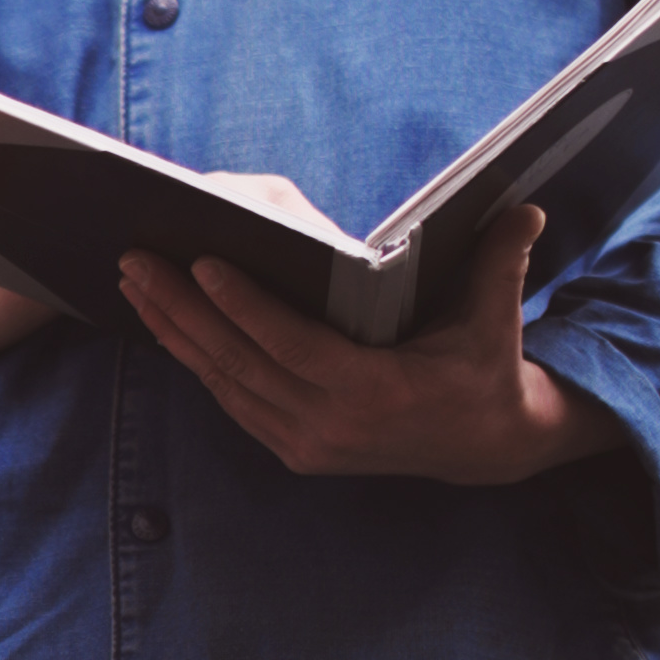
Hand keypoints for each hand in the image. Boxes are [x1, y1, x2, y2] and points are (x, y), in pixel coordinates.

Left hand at [116, 203, 621, 484]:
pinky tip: (163, 320)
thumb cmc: (483, 367)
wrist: (486, 447)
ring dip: (174, 331)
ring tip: (134, 280)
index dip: (246, 307)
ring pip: (225, 383)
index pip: (295, 347)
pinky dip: (194, 359)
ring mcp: (308, 445)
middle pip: (242, 363)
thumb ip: (502, 262)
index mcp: (378, 394)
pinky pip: (231, 400)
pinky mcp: (294, 450)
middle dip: (183, 309)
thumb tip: (526, 209)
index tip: (203, 262)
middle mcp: (334, 427)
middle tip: (136, 259)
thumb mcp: (496, 320)